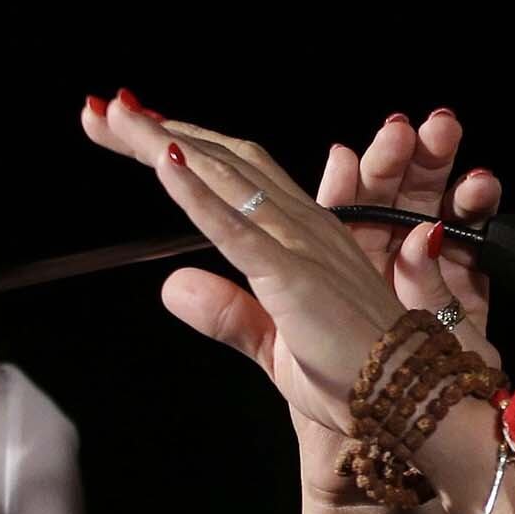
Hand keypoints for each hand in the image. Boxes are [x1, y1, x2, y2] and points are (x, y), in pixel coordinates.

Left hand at [79, 94, 506, 499]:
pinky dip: (200, 193)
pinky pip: (239, 227)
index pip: (230, 173)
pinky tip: (165, 163)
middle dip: (156, 131)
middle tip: (100, 108)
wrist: (414, 405)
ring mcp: (300, 245)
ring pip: (226, 175)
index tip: (126, 129)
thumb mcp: (274, 345)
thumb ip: (227, 313)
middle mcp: (303, 225)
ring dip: (166, 142)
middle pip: (221, 158)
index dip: (179, 146)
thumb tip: (171, 286)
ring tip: (116, 115)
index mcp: (300, 234)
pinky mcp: (295, 276)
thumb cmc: (358, 378)